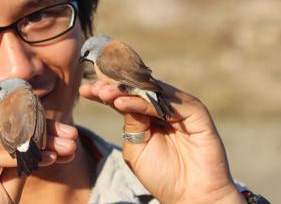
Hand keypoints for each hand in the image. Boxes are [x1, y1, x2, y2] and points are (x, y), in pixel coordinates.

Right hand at [0, 120, 77, 203]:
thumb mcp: (6, 186)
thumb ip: (20, 162)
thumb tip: (44, 145)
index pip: (12, 128)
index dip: (42, 129)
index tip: (70, 135)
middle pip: (10, 131)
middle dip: (45, 135)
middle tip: (73, 139)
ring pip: (3, 140)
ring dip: (38, 144)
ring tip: (65, 149)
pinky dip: (19, 156)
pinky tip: (46, 159)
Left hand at [79, 80, 245, 203]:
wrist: (191, 195)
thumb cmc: (162, 175)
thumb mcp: (136, 148)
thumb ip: (131, 124)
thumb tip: (121, 100)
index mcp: (149, 116)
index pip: (126, 97)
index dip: (106, 92)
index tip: (84, 89)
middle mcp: (165, 107)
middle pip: (138, 90)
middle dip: (114, 87)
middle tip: (94, 88)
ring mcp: (180, 107)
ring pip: (150, 92)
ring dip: (125, 91)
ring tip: (103, 93)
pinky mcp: (195, 112)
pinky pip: (167, 102)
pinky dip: (143, 102)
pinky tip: (122, 104)